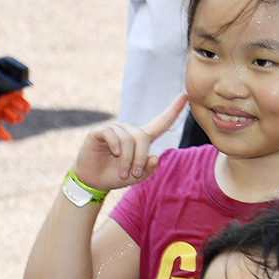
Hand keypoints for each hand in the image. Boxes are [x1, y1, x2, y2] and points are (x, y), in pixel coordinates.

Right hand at [71, 94, 185, 190]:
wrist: (92, 182)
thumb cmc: (115, 176)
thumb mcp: (136, 177)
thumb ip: (149, 169)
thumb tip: (155, 157)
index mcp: (141, 138)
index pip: (160, 122)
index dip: (173, 111)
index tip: (186, 96)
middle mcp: (129, 131)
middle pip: (143, 137)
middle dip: (141, 158)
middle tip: (135, 173)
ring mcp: (115, 130)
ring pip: (128, 140)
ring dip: (127, 160)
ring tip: (122, 173)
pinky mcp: (100, 132)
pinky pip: (112, 134)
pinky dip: (115, 146)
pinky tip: (112, 154)